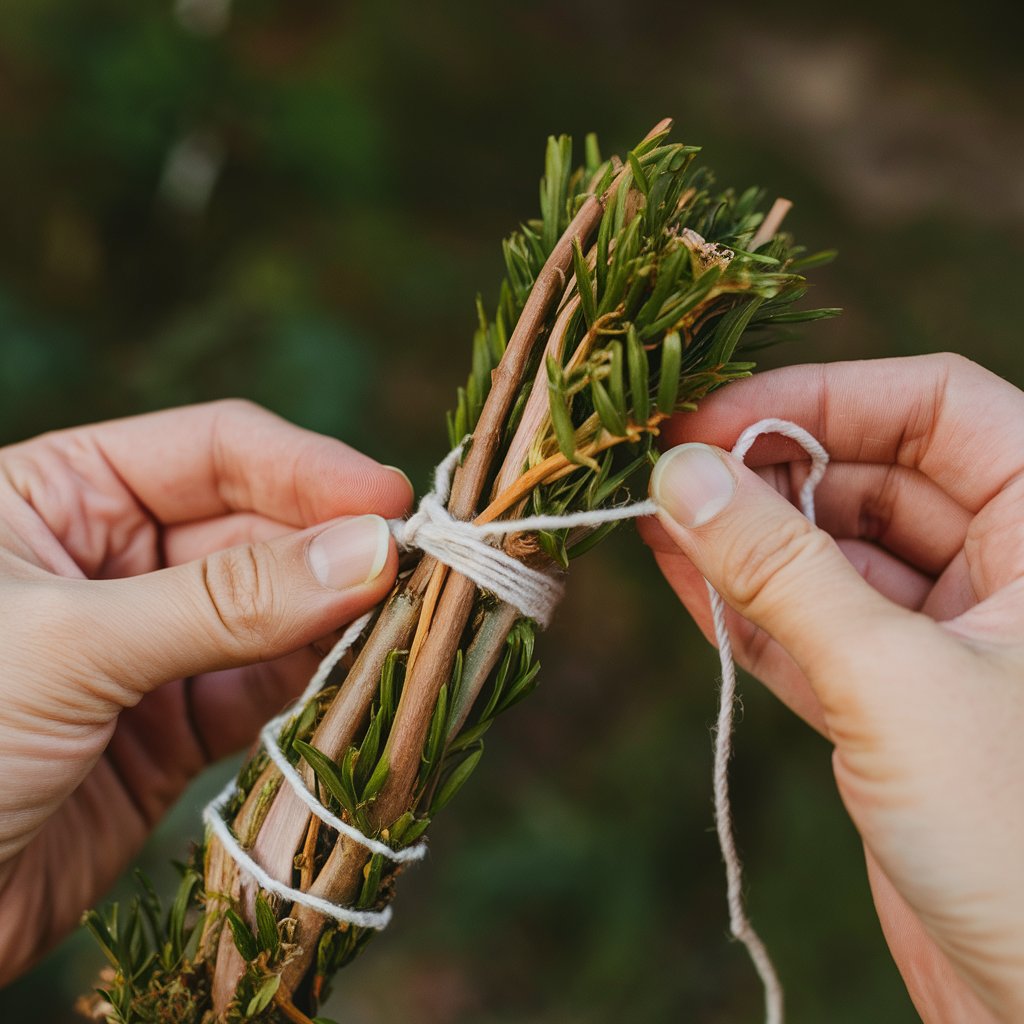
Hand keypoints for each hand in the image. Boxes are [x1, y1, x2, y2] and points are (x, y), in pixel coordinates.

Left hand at [0, 400, 411, 982]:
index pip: (213, 452)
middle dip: (334, 548)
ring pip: (271, 612)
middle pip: (256, 529)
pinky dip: (314, 685)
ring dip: (337, 617)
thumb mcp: (70, 644)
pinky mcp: (169, 731)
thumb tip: (371, 550)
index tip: (391, 502)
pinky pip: (263, 689)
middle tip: (419, 569)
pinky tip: (360, 674)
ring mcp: (146, 647)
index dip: (309, 469)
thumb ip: (226, 600)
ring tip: (407, 618)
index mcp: (58, 495)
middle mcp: (110, 561)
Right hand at [641, 354, 1023, 1022]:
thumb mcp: (894, 679)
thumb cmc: (1021, 839)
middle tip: (668, 476)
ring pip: (833, 556)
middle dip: (768, 473)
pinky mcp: (895, 704)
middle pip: (872, 475)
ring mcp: (949, 640)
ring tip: (655, 515)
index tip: (715, 420)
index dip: (822, 398)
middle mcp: (1011, 571)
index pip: (937, 406)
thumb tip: (682, 474)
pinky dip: (746, 606)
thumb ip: (782, 570)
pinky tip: (680, 574)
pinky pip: (811, 629)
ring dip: (744, 539)